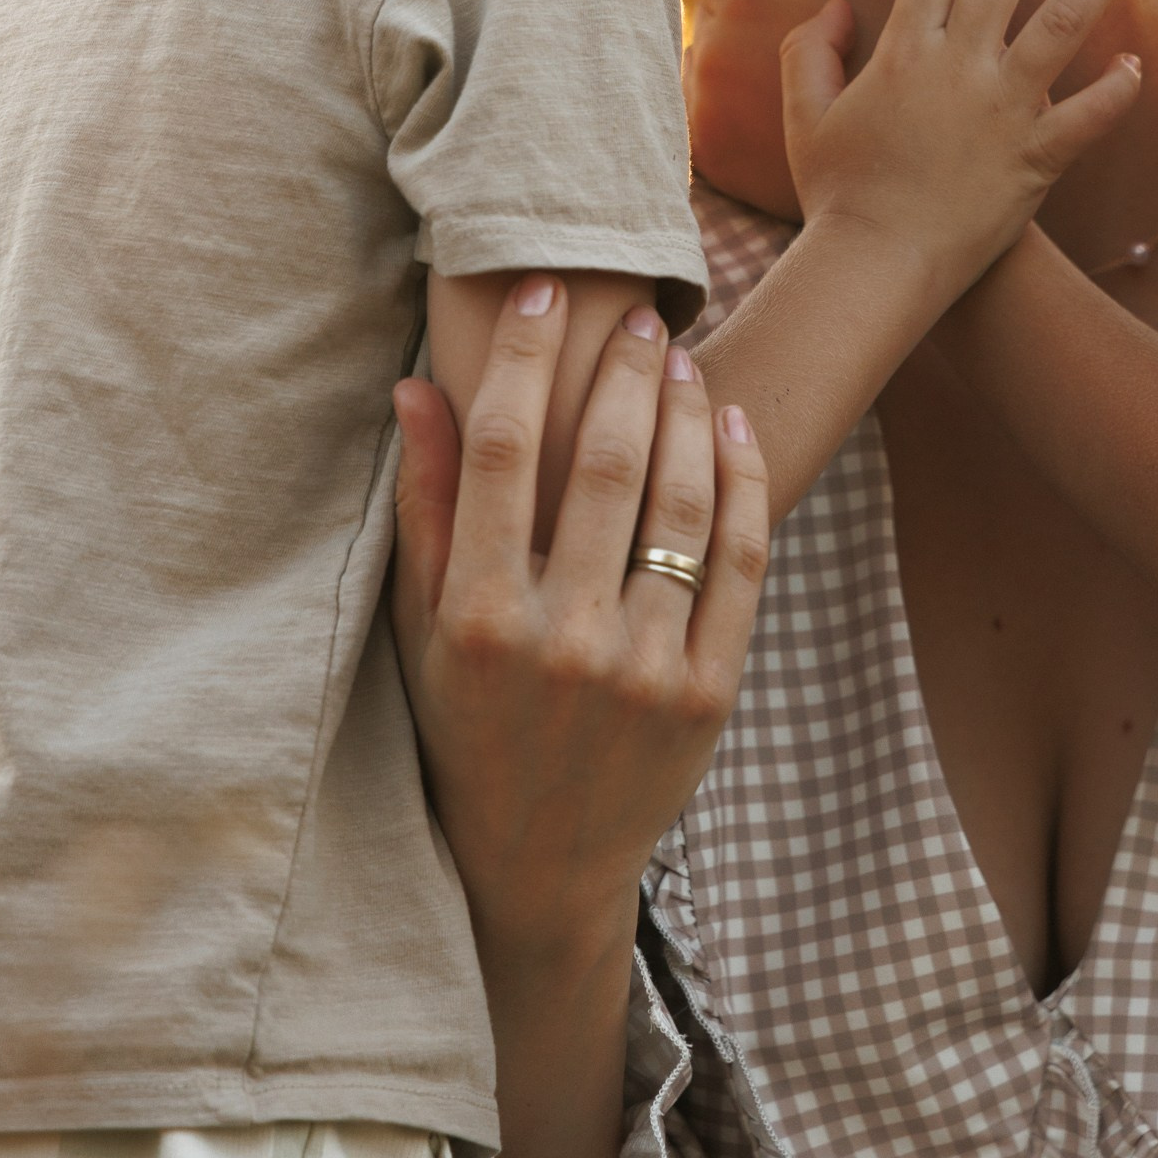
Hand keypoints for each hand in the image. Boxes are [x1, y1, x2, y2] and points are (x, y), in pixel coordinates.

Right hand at [391, 279, 769, 960]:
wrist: (539, 864)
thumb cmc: (466, 729)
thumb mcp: (422, 630)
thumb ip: (424, 507)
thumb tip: (414, 385)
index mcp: (480, 617)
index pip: (500, 451)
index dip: (521, 358)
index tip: (539, 292)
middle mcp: (562, 639)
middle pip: (602, 462)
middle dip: (622, 372)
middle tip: (636, 317)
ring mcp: (642, 668)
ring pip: (680, 502)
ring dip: (686, 414)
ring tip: (681, 362)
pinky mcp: (708, 693)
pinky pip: (739, 562)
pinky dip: (743, 482)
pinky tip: (733, 429)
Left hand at [682, 0, 899, 219]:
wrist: (894, 178)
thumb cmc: (891, 67)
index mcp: (740, 0)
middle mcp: (707, 52)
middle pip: (704, 13)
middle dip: (740, 17)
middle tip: (800, 43)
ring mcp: (701, 108)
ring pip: (701, 62)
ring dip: (732, 64)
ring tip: (789, 88)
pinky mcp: (705, 154)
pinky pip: (700, 112)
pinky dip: (729, 112)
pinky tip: (775, 122)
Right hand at [778, 0, 1140, 303]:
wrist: (876, 267)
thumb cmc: (835, 194)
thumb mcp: (805, 116)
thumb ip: (811, 52)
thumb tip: (833, 8)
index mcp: (903, 49)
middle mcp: (959, 67)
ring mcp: (1004, 110)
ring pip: (1062, 25)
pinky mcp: (1037, 159)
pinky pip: (1088, 118)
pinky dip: (1116, 91)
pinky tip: (1137, 63)